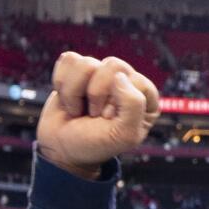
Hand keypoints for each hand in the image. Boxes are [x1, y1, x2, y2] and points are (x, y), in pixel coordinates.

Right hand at [36, 52, 160, 179]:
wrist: (64, 149)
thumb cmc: (96, 144)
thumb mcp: (124, 135)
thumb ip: (133, 105)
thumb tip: (119, 75)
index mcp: (146, 98)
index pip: (137, 81)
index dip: (117, 101)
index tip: (107, 119)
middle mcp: (126, 82)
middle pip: (113, 65)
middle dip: (96, 94)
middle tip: (94, 115)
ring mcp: (101, 74)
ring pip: (87, 63)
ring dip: (76, 92)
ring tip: (79, 110)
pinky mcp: (78, 71)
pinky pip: (69, 59)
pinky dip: (62, 84)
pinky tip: (69, 100)